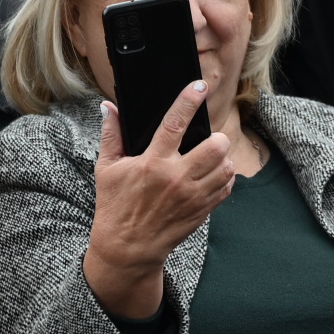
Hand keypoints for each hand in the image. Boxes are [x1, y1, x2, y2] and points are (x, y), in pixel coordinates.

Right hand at [80, 84, 237, 322]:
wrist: (127, 248)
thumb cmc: (115, 205)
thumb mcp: (107, 169)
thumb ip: (111, 135)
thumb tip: (108, 107)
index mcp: (151, 163)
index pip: (174, 125)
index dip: (188, 102)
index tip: (200, 86)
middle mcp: (176, 178)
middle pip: (215, 147)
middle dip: (217, 138)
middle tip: (208, 139)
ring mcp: (193, 196)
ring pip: (226, 167)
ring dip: (222, 158)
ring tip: (210, 157)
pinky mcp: (203, 209)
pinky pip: (227, 186)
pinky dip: (224, 177)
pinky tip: (211, 175)